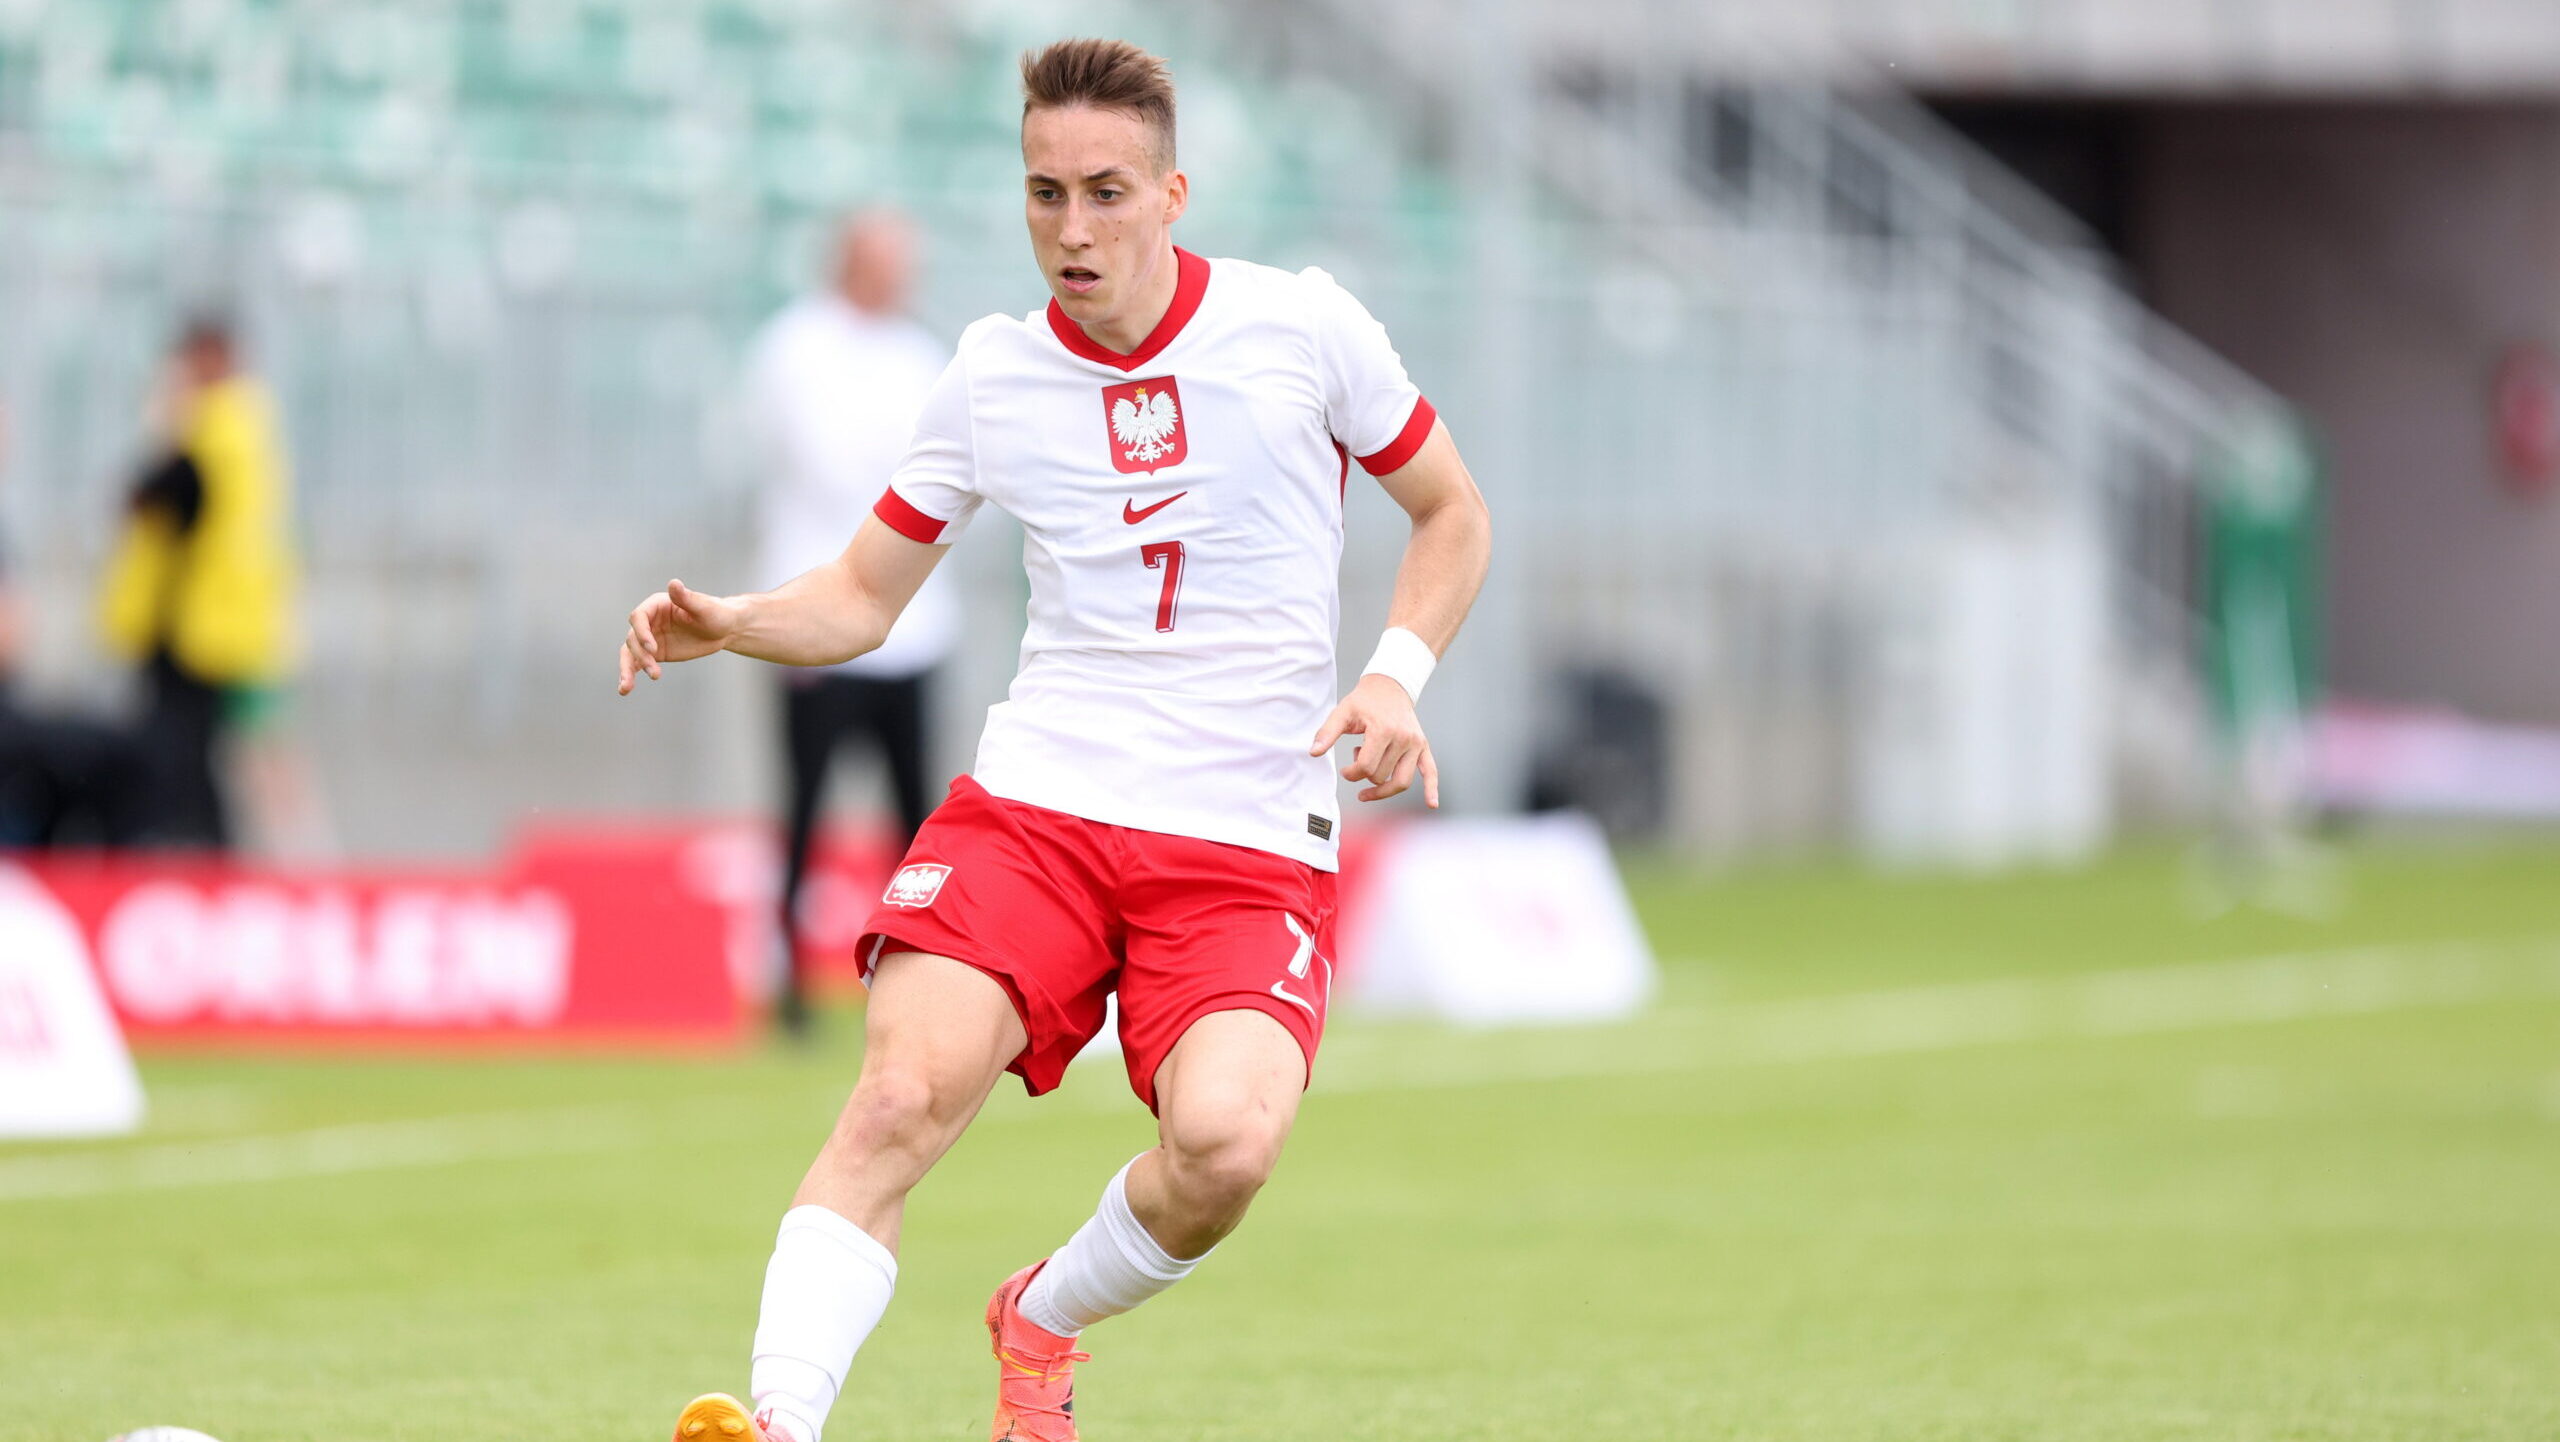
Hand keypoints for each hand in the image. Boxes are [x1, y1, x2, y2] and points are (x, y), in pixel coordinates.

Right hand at [616, 580, 740, 694]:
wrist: (723, 628)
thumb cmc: (715, 613)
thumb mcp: (704, 608)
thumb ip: (687, 598)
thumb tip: (673, 583)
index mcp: (656, 605)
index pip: (639, 617)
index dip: (642, 632)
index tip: (653, 648)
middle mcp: (649, 621)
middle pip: (633, 638)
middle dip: (640, 655)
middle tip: (653, 670)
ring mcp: (649, 638)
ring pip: (630, 653)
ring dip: (627, 669)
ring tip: (627, 688)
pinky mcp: (654, 653)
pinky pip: (636, 664)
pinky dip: (629, 675)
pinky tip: (624, 690)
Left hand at [1310, 672, 1438, 806]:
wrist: (1389, 686)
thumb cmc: (1364, 701)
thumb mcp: (1342, 712)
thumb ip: (1327, 732)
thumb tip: (1313, 753)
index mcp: (1383, 730)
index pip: (1366, 768)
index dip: (1351, 774)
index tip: (1345, 770)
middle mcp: (1403, 738)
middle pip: (1382, 776)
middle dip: (1364, 775)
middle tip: (1357, 760)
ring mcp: (1415, 744)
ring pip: (1401, 781)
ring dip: (1383, 790)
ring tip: (1369, 790)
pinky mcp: (1423, 747)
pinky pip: (1430, 771)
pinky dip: (1431, 789)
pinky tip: (1432, 804)